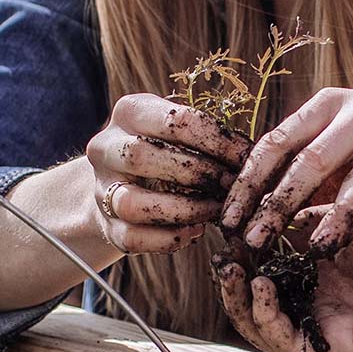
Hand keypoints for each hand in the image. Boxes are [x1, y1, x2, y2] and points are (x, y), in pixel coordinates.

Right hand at [87, 93, 249, 253]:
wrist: (117, 183)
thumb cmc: (163, 152)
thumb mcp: (178, 132)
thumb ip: (206, 137)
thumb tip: (251, 156)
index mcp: (129, 113)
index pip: (173, 121)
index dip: (216, 141)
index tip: (246, 157)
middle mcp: (106, 148)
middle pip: (143, 156)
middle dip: (198, 174)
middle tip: (232, 186)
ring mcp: (101, 189)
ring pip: (132, 202)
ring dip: (183, 209)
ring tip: (215, 211)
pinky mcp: (106, 226)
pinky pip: (133, 237)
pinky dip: (167, 238)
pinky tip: (194, 232)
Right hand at [213, 202, 352, 351]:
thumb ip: (315, 211)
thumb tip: (270, 199)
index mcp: (328, 268)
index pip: (271, 260)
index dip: (247, 244)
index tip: (228, 221)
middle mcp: (322, 299)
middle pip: (261, 294)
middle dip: (235, 274)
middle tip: (221, 252)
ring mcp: (326, 325)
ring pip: (263, 321)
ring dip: (240, 297)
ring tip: (231, 269)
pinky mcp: (335, 348)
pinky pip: (284, 339)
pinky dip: (264, 313)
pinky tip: (260, 283)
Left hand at [220, 87, 352, 255]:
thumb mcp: (332, 136)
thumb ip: (293, 161)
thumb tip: (237, 205)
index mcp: (325, 106)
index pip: (276, 144)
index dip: (248, 184)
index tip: (226, 222)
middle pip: (311, 162)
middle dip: (278, 204)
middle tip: (254, 243)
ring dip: (340, 213)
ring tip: (321, 248)